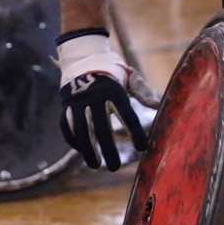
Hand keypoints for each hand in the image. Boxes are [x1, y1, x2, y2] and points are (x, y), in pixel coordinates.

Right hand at [57, 30, 150, 170]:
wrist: (82, 56)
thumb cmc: (112, 71)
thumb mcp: (129, 76)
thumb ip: (143, 91)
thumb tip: (158, 105)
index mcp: (113, 89)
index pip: (126, 114)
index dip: (134, 131)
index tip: (142, 148)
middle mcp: (94, 96)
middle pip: (101, 127)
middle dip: (108, 149)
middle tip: (115, 168)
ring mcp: (77, 101)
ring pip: (81, 130)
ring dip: (88, 150)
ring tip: (95, 165)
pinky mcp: (65, 105)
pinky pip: (67, 126)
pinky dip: (73, 140)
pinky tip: (81, 152)